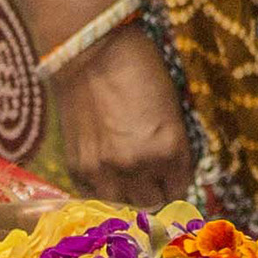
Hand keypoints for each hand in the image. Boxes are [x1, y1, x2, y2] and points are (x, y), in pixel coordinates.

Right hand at [51, 25, 193, 207]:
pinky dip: (101, 188)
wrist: (88, 52)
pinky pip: (94, 195)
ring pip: (123, 206)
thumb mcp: (170, 106)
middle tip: (151, 178)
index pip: (180, 188)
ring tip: (126, 179)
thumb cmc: (137, 67)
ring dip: (127, 195)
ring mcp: (104, 169)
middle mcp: (138, 165)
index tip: (171, 176)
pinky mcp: (77, 167)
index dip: (176, 181)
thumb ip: (172, 144)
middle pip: (153, 202)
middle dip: (155, 191)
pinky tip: (104, 173)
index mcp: (169, 148)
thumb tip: (169, 170)